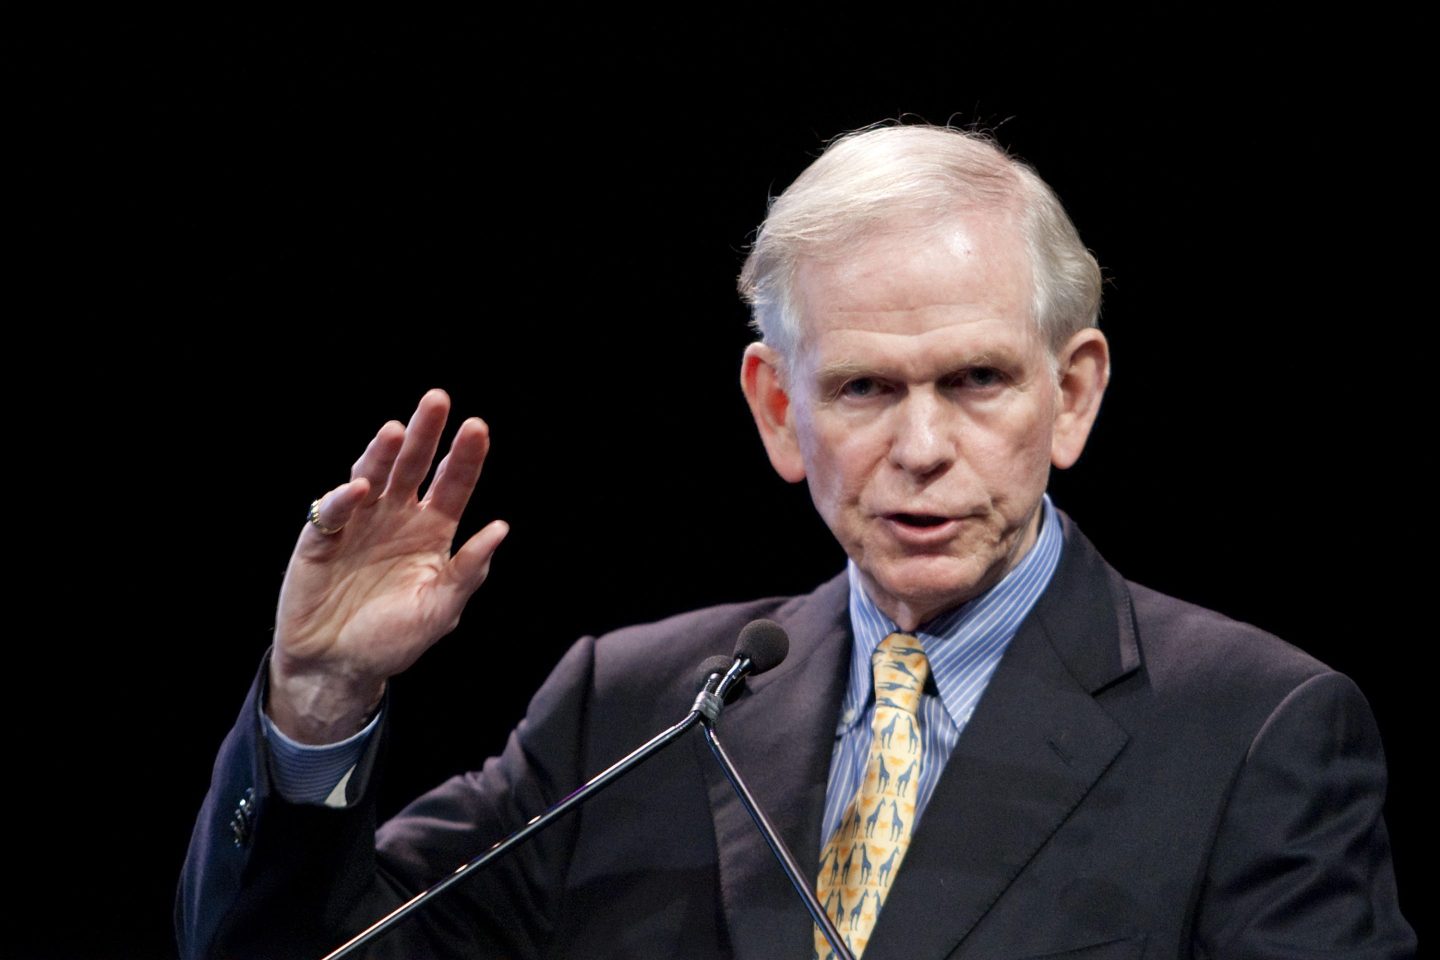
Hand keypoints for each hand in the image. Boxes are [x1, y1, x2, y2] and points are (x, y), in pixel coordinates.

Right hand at [267, 388, 508, 742]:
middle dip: (426, 433)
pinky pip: (334, 513)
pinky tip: (360, 489)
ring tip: (397, 431)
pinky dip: (345, 499)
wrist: (339, 668)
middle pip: (414, 467)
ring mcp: (359, 524)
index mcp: (432, 532)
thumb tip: (501, 528)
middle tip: (437, 400)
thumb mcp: (440, 610)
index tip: (478, 427)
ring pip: (372, 476)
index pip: (453, 485)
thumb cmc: (392, 640)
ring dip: (383, 453)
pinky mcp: (322, 539)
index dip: (465, 457)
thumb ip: (468, 571)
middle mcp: (397, 518)